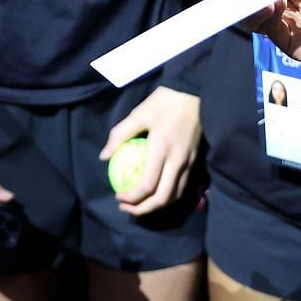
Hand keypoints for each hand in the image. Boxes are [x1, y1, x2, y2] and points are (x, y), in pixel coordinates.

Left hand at [100, 86, 200, 215]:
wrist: (195, 91)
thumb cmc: (165, 101)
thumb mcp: (139, 113)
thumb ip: (120, 135)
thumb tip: (104, 156)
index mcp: (162, 149)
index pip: (147, 186)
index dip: (131, 197)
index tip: (118, 197)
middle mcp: (178, 161)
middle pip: (163, 198)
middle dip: (143, 210)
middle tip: (126, 208)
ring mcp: (189, 163)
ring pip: (175, 196)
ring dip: (157, 206)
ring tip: (139, 205)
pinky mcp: (196, 161)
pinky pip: (183, 187)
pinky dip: (168, 196)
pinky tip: (156, 192)